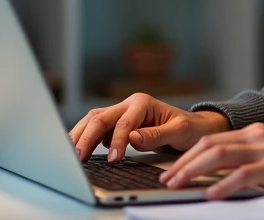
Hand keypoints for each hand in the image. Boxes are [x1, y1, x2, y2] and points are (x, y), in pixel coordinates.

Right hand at [68, 93, 230, 161]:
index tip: (112, 160)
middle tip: (78, 158)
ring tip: (71, 154)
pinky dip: (86, 138)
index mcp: (142, 102)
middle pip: (100, 117)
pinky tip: (80, 150)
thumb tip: (132, 138)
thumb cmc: (189, 128)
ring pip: (94, 120)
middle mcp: (129, 104)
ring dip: (81, 135)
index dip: (116, 142)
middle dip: (87, 137)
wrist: (193, 127)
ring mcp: (121, 112)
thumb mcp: (179, 131)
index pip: (123, 123)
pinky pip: (97, 128)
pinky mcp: (117, 123)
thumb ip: (156, 135)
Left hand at [158, 122, 263, 199]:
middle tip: (167, 179)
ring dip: (194, 171)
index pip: (212, 140)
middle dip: (184, 163)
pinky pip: (244, 175)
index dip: (188, 155)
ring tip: (179, 185)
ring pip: (221, 156)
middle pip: (210, 145)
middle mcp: (257, 136)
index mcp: (255, 132)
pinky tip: (210, 194)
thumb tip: (217, 177)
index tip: (172, 170)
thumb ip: (248, 160)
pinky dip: (224, 184)